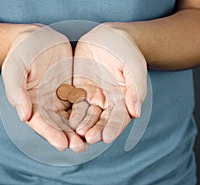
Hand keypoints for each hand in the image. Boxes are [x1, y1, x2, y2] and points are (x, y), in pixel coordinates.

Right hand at [2, 25, 87, 152]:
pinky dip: (88, 112)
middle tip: (81, 147)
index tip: (63, 145)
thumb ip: (17, 92)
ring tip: (92, 139)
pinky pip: (81, 102)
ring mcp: (60, 97)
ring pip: (72, 117)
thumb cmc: (21, 52)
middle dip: (69, 137)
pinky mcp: (72, 88)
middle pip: (58, 125)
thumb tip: (24, 116)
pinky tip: (98, 120)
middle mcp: (46, 104)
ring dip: (80, 129)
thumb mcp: (14, 69)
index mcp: (31, 103)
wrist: (36, 37)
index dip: (51, 134)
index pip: (41, 123)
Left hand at [72, 23, 147, 143]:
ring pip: (85, 114)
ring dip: (81, 124)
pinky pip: (71, 102)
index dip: (113, 128)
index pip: (118, 118)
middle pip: (100, 120)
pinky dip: (68, 111)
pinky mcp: (77, 89)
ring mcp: (90, 96)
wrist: (107, 36)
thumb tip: (136, 112)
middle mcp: (105, 101)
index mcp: (122, 99)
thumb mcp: (134, 66)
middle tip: (89, 138)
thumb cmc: (125, 50)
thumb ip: (136, 88)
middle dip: (95, 130)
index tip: (108, 137)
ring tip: (76, 132)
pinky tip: (64, 118)